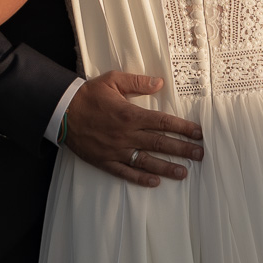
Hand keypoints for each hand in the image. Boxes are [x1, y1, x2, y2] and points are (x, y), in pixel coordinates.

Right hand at [64, 71, 203, 187]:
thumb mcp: (112, 80)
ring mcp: (116, 150)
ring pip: (147, 161)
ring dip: (167, 167)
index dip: (183, 128)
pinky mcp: (105, 160)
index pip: (163, 122)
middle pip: (160, 143)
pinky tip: (154, 182)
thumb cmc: (88, 95)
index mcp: (130, 114)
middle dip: (183, 149)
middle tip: (200, 154)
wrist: (62, 111)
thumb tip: (160, 83)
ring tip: (184, 172)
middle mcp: (126, 134)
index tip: (198, 133)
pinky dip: (140, 178)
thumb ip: (137, 82)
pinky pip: (125, 172)